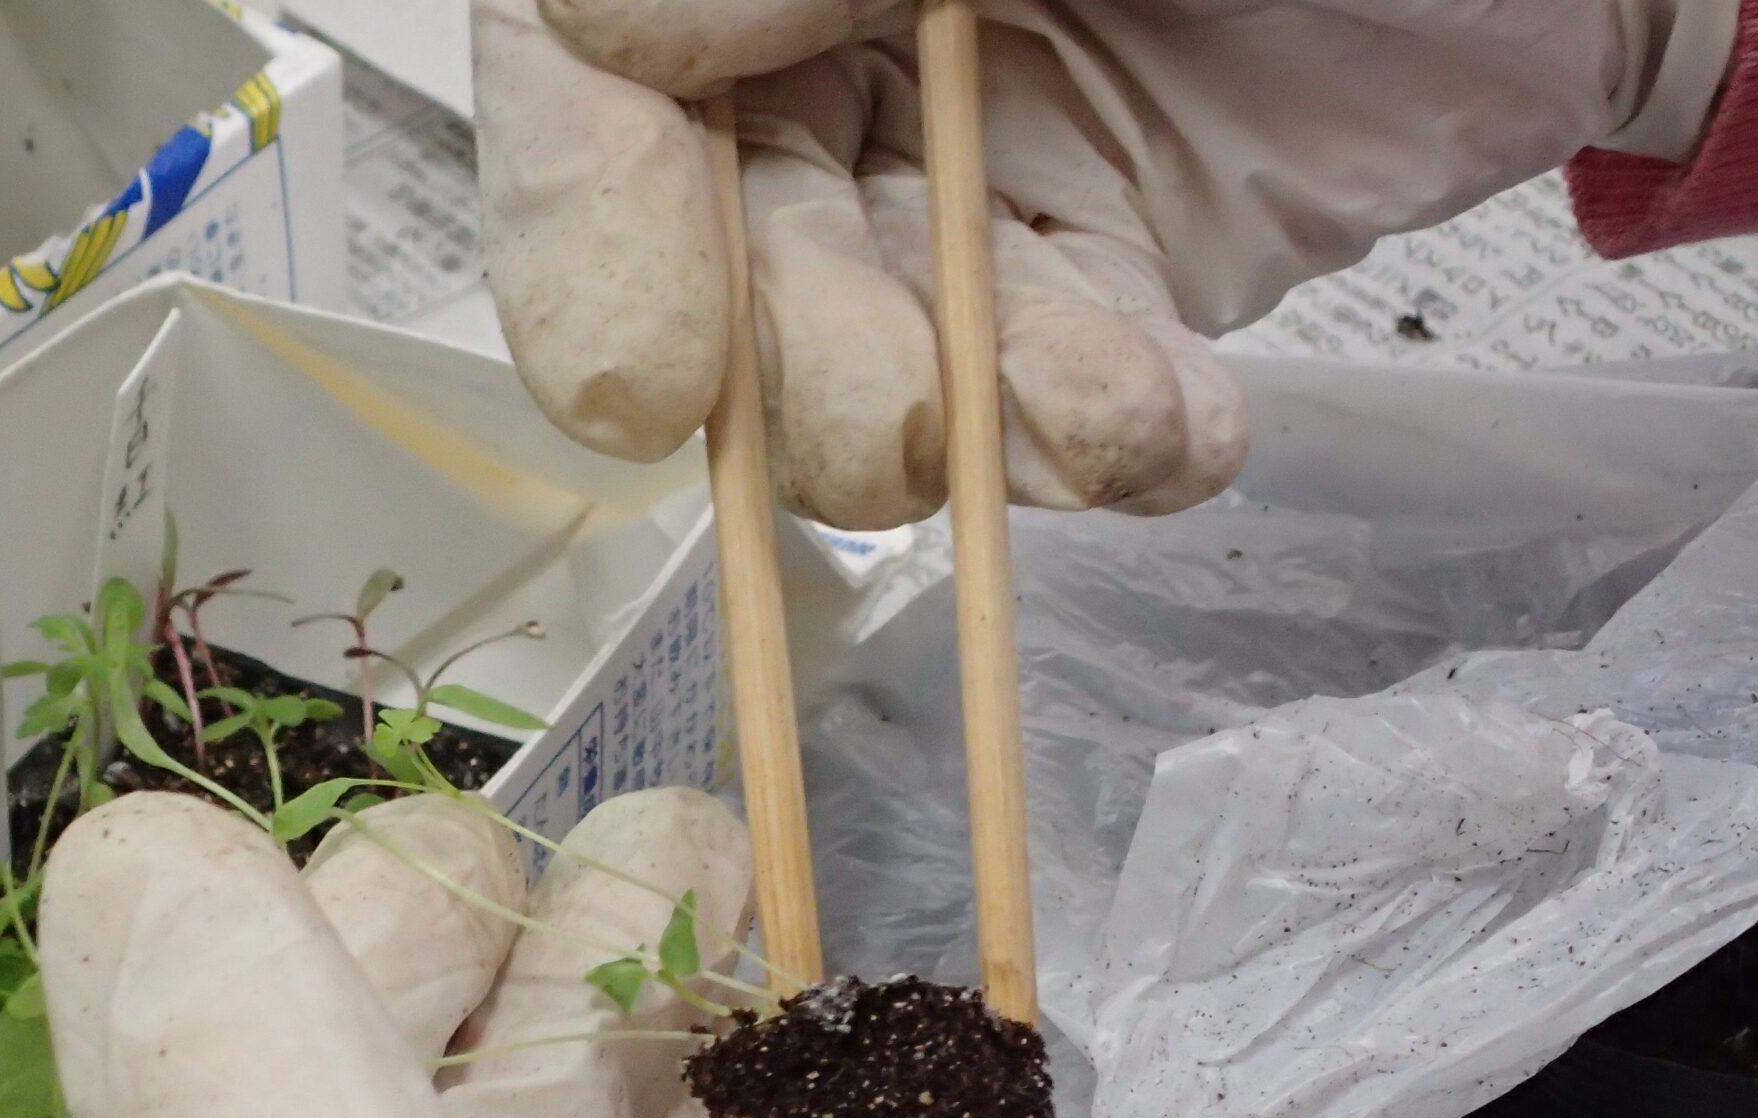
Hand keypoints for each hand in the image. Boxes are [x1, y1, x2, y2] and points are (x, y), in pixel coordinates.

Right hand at [475, 0, 1734, 527]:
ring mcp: (965, 150)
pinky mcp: (1100, 249)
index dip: (586, 240)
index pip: (585, 75)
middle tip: (894, 424)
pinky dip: (1102, 437)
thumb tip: (609, 31)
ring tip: (1094, 416)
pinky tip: (1171, 433)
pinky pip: (1052, 379)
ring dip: (959, 429)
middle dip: (799, 372)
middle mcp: (832, 31)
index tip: (643, 390)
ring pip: (870, 344)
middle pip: (717, 246)